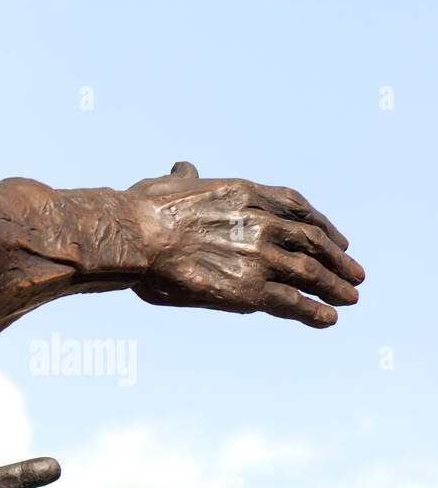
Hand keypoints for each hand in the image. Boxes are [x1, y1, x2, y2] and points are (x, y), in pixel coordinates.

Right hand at [128, 161, 364, 327]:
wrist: (134, 235)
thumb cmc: (141, 208)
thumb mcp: (168, 183)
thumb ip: (184, 179)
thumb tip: (183, 168)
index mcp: (245, 192)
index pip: (297, 206)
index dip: (323, 224)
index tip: (336, 238)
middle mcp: (261, 222)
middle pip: (314, 241)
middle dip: (338, 259)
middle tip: (354, 273)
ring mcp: (258, 256)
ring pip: (311, 273)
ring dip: (335, 287)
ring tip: (349, 297)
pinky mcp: (248, 289)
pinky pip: (292, 303)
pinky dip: (314, 312)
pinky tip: (328, 318)